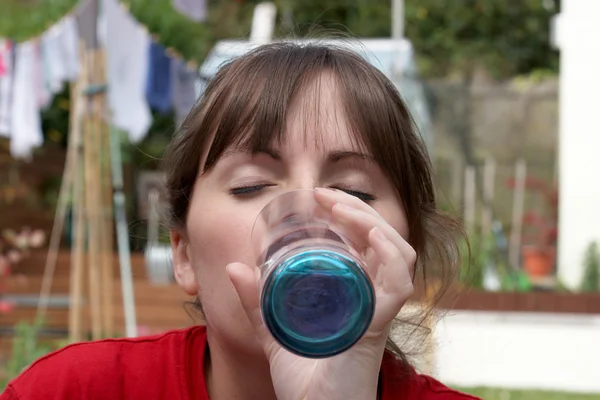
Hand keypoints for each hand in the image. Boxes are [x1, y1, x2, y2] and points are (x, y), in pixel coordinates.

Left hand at [227, 188, 415, 399]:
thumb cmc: (303, 380)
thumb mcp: (274, 332)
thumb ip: (257, 303)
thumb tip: (235, 267)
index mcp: (358, 295)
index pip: (369, 243)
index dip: (351, 213)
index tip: (319, 197)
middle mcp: (375, 299)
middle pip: (384, 239)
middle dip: (358, 209)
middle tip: (325, 196)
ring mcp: (379, 310)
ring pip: (398, 253)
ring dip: (372, 223)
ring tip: (340, 207)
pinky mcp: (377, 325)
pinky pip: (398, 283)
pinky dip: (388, 254)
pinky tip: (369, 235)